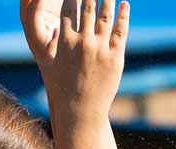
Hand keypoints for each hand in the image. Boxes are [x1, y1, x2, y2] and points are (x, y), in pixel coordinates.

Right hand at [21, 0, 128, 117]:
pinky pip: (121, 32)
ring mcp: (100, 49)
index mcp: (65, 41)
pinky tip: (125, 5)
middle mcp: (83, 42)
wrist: (79, 110)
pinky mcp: (115, 58)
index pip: (69, 8)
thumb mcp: (49, 63)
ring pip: (106, 17)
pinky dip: (124, 16)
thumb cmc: (61, 87)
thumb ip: (52, 43)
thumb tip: (56, 27)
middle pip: (89, 7)